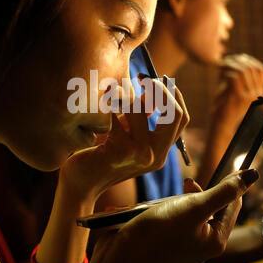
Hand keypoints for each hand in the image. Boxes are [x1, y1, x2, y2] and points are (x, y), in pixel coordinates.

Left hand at [58, 80, 188, 201]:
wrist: (81, 183)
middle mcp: (156, 156)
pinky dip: (107, 105)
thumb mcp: (127, 134)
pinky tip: (98, 107)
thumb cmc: (102, 154)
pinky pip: (117, 115)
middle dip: (159, 90)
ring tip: (110, 93)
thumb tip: (150, 89)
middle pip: (173, 114)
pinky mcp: (120, 152)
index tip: (156, 79)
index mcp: (160, 151)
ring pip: (140, 110)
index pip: (181, 118)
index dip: (172, 94)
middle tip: (140, 79)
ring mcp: (140, 155)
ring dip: (124, 95)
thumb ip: (142, 117)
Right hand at [113, 169, 258, 262]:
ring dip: (181, 201)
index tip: (225, 167)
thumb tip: (251, 175)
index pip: (232, 206)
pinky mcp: (166, 246)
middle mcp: (202, 247)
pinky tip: (157, 209)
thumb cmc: (159, 232)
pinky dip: (168, 211)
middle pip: (210, 210)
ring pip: (190, 214)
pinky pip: (174, 222)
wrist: (122, 258)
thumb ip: (222, 191)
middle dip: (199, 193)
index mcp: (215, 241)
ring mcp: (183, 248)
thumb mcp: (194, 206)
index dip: (229, 185)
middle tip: (187, 185)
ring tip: (167, 199)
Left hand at [213, 54, 262, 130]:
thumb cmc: (224, 106)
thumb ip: (234, 75)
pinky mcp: (237, 98)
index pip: (260, 69)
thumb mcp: (233, 89)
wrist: (221, 124)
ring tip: (222, 65)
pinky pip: (233, 77)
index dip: (250, 60)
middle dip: (238, 60)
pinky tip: (220, 74)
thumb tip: (232, 58)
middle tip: (227, 60)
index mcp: (259, 92)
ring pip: (242, 71)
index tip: (238, 57)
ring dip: (231, 65)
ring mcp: (247, 96)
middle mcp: (256, 94)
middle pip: (250, 68)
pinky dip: (226, 72)